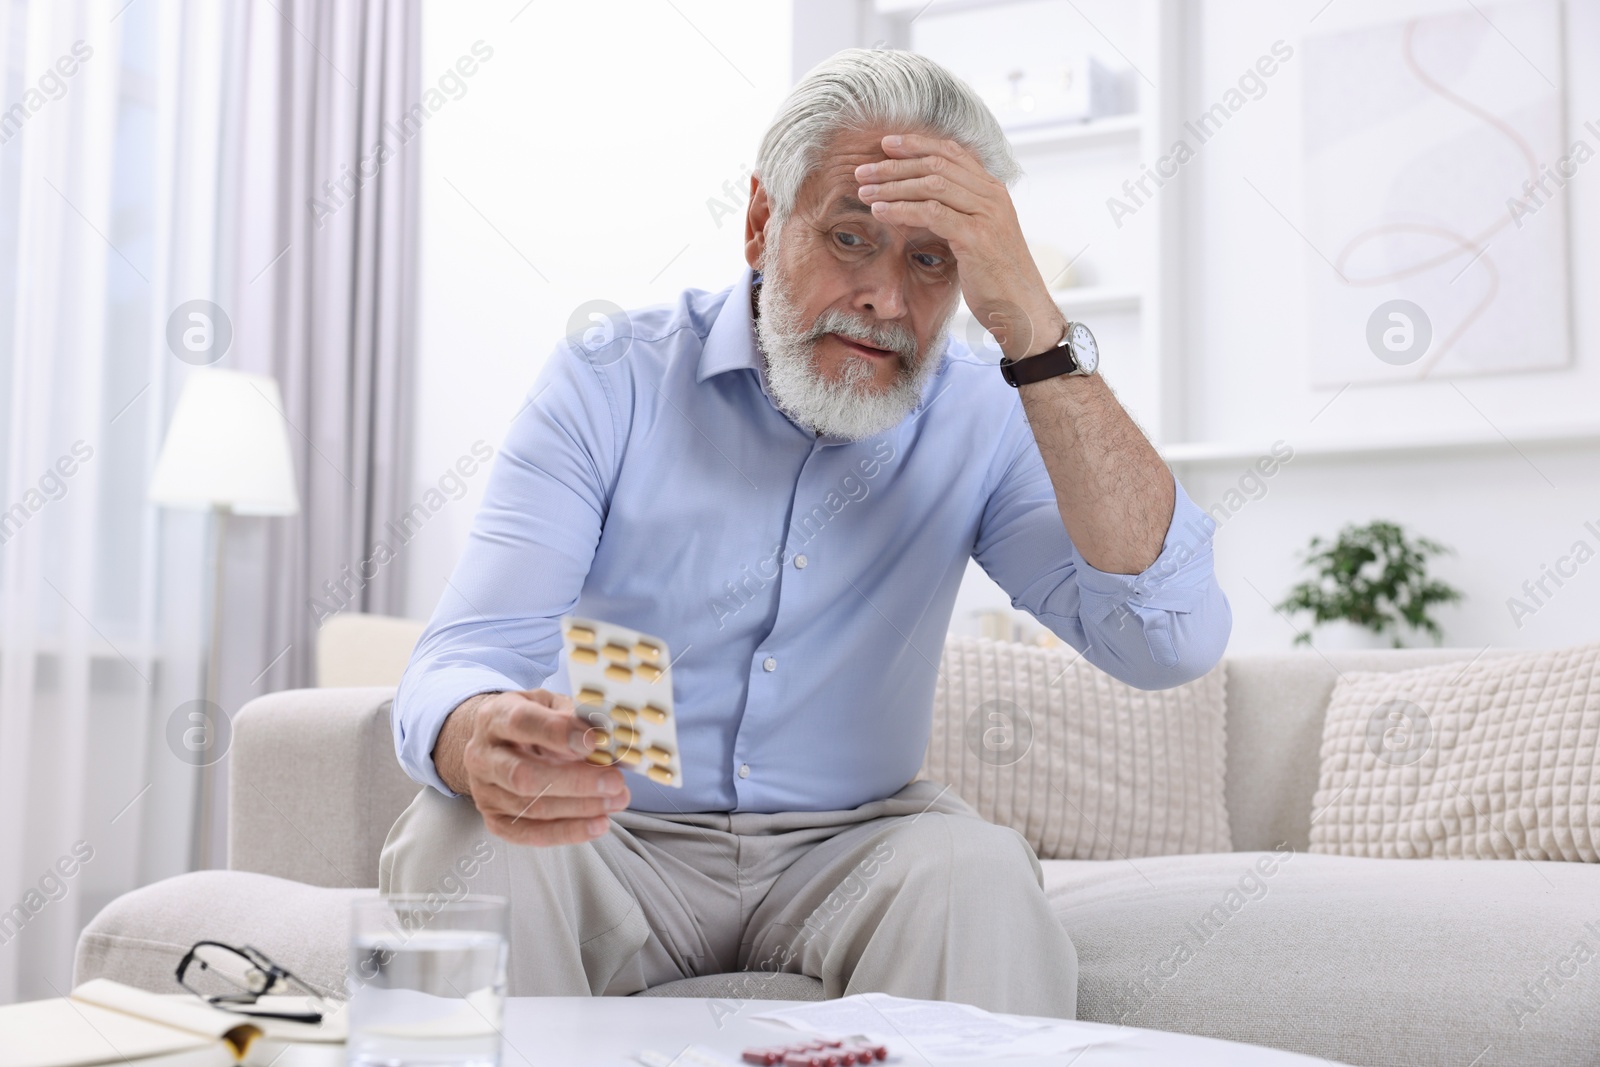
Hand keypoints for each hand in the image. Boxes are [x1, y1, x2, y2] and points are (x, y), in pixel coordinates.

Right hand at [443, 689, 630, 845]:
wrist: (497, 741)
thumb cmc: (532, 720)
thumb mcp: (551, 704)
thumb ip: (576, 717)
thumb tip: (608, 738)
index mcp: (495, 716)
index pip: (522, 723)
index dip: (558, 733)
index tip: (593, 742)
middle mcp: (482, 755)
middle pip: (523, 775)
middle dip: (575, 782)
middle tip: (614, 781)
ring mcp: (484, 791)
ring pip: (530, 807)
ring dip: (579, 808)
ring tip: (616, 800)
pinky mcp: (494, 819)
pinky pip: (529, 833)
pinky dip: (567, 832)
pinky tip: (597, 823)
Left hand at [854, 133, 1064, 359]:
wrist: (1022, 307)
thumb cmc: (996, 276)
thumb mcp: (980, 235)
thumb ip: (960, 212)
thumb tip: (924, 201)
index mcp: (992, 190)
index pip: (952, 152)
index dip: (917, 144)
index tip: (886, 145)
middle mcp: (992, 195)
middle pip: (937, 165)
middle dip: (895, 165)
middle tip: (863, 171)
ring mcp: (986, 215)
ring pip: (932, 185)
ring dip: (893, 186)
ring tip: (864, 191)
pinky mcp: (976, 238)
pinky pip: (932, 213)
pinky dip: (902, 209)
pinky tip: (880, 211)